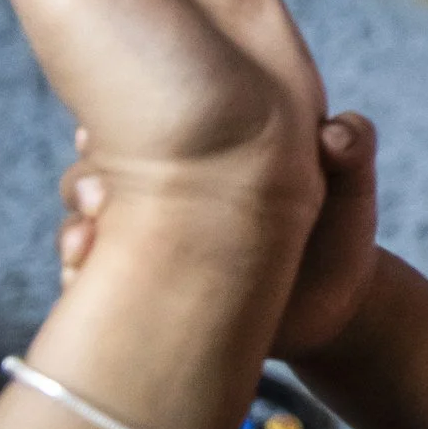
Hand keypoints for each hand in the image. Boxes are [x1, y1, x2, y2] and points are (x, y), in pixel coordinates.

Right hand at [60, 111, 383, 357]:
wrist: (333, 307)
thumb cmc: (339, 228)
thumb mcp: (349, 184)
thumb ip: (351, 149)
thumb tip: (336, 133)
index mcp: (201, 150)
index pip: (143, 123)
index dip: (119, 121)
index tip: (104, 132)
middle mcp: (162, 190)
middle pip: (94, 171)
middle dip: (87, 179)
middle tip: (99, 196)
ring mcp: (146, 243)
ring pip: (83, 227)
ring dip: (77, 232)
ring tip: (88, 243)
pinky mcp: (144, 292)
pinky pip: (94, 285)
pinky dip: (84, 282)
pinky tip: (84, 282)